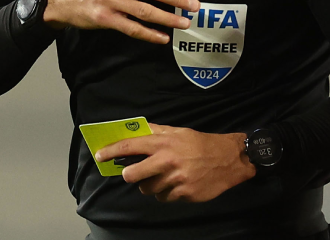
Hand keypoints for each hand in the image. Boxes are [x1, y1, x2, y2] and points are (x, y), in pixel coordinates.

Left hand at [95, 123, 255, 201]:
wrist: (229, 159)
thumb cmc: (201, 143)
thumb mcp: (180, 132)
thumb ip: (157, 132)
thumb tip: (135, 130)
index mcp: (164, 143)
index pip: (130, 146)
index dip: (111, 151)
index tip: (100, 156)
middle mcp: (167, 161)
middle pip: (132, 175)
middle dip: (131, 176)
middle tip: (136, 174)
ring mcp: (175, 179)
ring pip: (148, 189)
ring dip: (153, 185)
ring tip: (166, 177)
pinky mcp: (183, 194)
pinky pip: (164, 198)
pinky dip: (167, 193)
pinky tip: (178, 184)